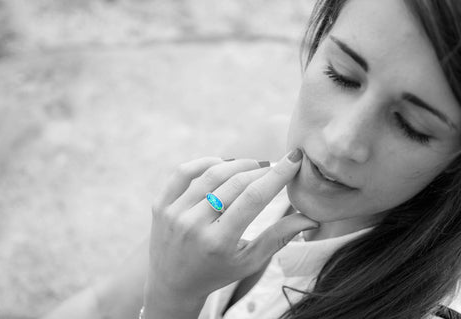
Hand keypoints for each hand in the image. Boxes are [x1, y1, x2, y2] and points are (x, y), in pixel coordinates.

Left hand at [144, 149, 318, 317]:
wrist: (172, 284)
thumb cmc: (217, 273)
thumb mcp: (249, 261)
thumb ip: (278, 237)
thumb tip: (311, 218)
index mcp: (219, 243)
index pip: (254, 198)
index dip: (278, 175)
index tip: (294, 159)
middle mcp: (193, 226)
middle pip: (235, 183)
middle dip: (260, 169)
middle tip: (273, 166)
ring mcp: (173, 214)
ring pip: (210, 174)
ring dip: (237, 164)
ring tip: (253, 166)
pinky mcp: (160, 205)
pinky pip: (183, 172)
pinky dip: (205, 162)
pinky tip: (222, 164)